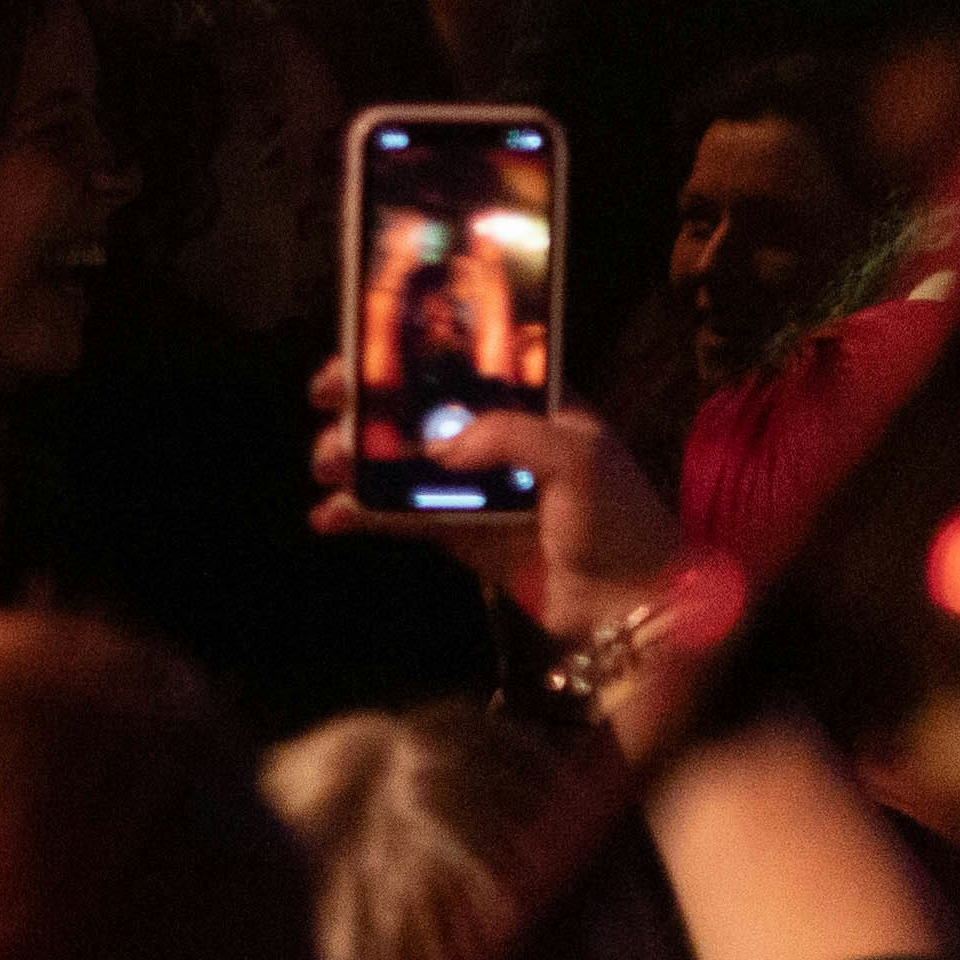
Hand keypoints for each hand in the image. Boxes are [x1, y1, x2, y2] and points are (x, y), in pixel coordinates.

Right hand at [304, 369, 689, 643]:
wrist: (633, 606)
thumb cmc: (619, 518)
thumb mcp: (578, 457)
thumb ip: (509, 436)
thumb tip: (437, 447)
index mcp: (532, 403)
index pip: (460, 363)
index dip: (407, 354)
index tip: (360, 353)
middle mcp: (498, 438)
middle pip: (418, 408)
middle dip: (368, 404)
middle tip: (328, 404)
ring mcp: (476, 487)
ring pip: (400, 462)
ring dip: (356, 459)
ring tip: (326, 465)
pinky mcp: (460, 535)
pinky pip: (401, 517)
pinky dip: (362, 515)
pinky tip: (330, 516)